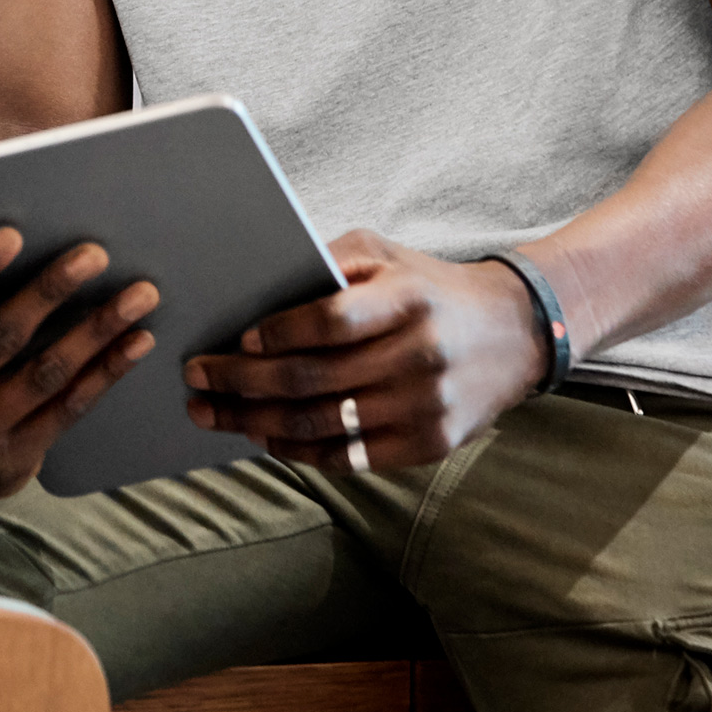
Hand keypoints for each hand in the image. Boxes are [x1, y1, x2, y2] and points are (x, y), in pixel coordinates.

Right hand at [0, 227, 158, 499]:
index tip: (13, 233)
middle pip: (2, 337)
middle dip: (51, 290)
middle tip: (96, 253)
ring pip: (47, 372)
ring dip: (97, 329)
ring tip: (139, 293)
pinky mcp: (19, 458)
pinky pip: (71, 407)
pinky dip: (107, 370)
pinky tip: (137, 340)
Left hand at [182, 230, 546, 472]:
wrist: (515, 333)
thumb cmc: (429, 287)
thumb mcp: (385, 254)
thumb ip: (328, 262)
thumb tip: (260, 286)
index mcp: (408, 300)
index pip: (331, 321)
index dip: (279, 333)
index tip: (236, 339)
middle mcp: (419, 355)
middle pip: (315, 378)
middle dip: (244, 381)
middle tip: (197, 378)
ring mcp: (426, 407)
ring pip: (324, 424)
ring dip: (258, 421)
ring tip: (215, 413)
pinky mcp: (430, 444)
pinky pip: (352, 457)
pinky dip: (301, 451)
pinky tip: (264, 436)